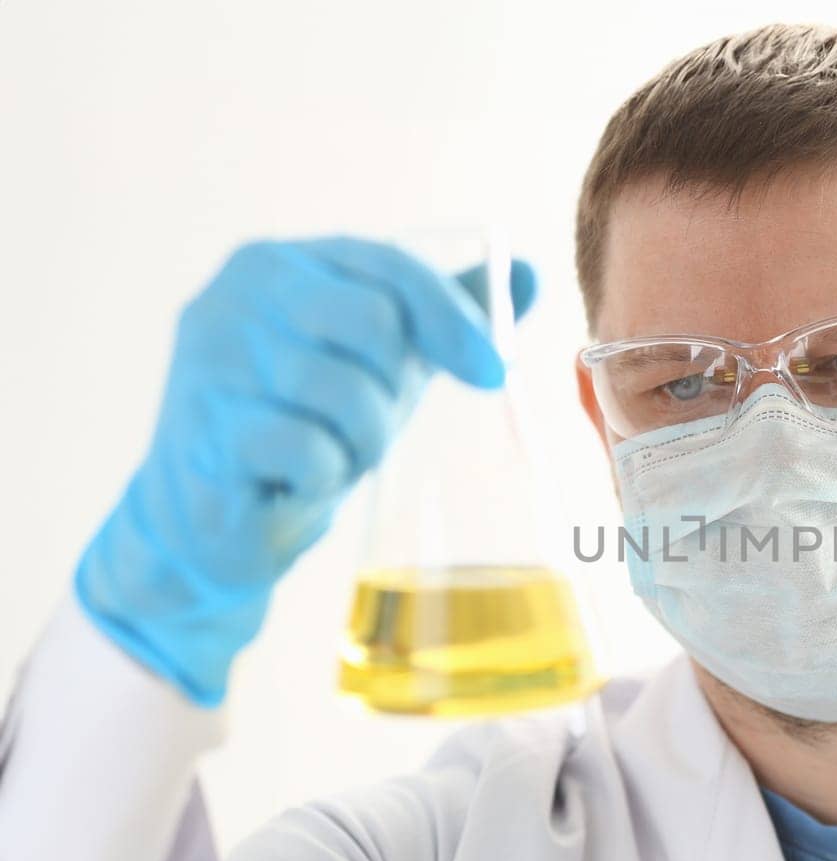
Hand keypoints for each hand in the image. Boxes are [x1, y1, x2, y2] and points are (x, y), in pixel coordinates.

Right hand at [75, 236, 536, 704]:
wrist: (217, 515)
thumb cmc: (303, 422)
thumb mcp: (378, 360)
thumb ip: (440, 314)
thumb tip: (527, 273)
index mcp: (277, 264)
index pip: (389, 268)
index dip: (453, 321)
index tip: (494, 373)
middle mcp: (232, 298)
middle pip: (371, 323)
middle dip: (392, 387)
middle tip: (373, 422)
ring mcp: (208, 363)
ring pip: (344, 392)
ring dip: (361, 438)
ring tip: (329, 450)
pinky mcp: (204, 434)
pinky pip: (309, 451)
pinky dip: (323, 474)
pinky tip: (295, 478)